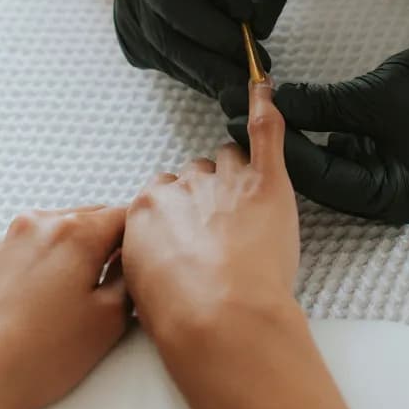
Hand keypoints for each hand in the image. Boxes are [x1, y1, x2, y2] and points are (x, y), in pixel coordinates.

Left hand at [0, 206, 129, 408]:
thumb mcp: (107, 321)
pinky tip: (42, 306)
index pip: (125, 214)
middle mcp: (40, 225)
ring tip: (73, 301)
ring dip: (74, 254)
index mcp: (75, 232)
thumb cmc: (30, 359)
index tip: (142, 256)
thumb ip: (129, 279)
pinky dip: (43, 267)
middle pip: (91, 218)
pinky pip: (30, 251)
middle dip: (107, 243)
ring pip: (59, 233)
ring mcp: (9, 240)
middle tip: (113, 282)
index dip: (140, 236)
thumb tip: (131, 266)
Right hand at [113, 0, 285, 96]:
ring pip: (162, 40)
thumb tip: (257, 29)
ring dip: (207, 67)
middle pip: (168, 2)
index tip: (244, 10)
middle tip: (251, 63)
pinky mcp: (129, 39)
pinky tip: (220, 84)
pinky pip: (161, 62)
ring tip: (241, 81)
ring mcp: (127, 4)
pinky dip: (194, 76)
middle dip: (214, 38)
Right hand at [122, 80, 298, 343]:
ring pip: (229, 160)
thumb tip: (156, 255)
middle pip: (198, 174)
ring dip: (237, 176)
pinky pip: (265, 131)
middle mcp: (184, 187)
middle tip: (224, 234)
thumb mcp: (142, 290)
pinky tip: (265, 87)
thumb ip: (147, 255)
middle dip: (210, 197)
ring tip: (249, 210)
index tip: (192, 236)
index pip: (165, 192)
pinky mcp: (265, 181)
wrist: (220, 321)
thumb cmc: (182, 318)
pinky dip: (265, 107)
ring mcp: (226, 180)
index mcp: (149, 208)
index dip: (183, 215)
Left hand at [222, 19, 408, 223]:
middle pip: (315, 178)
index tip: (238, 117)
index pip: (320, 177)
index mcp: (390, 197)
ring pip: (320, 165)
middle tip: (230, 113)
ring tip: (243, 111)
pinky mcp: (375, 157)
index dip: (276, 146)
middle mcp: (382, 197)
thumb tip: (270, 102)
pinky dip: (307, 132)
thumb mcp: (377, 97)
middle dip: (274, 145)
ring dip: (286, 137)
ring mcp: (379, 178)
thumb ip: (323, 104)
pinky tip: (277, 114)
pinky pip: (332, 150)